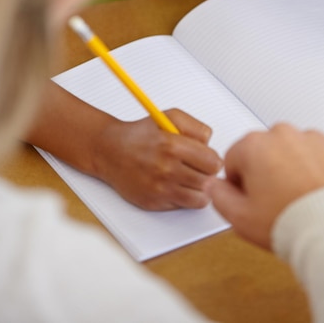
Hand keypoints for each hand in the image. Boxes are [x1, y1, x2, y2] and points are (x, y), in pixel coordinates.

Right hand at [93, 108, 221, 209]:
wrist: (110, 151)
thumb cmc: (140, 134)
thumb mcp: (170, 117)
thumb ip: (196, 127)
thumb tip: (211, 144)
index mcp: (172, 145)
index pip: (213, 163)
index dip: (213, 160)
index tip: (207, 158)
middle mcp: (166, 169)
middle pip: (208, 182)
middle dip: (207, 174)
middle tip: (198, 168)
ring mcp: (160, 188)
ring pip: (200, 198)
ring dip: (199, 188)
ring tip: (190, 177)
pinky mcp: (154, 203)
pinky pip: (183, 206)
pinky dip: (184, 197)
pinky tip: (176, 185)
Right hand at [208, 122, 323, 249]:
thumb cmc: (291, 224)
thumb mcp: (240, 219)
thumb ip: (219, 196)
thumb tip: (214, 186)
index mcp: (254, 145)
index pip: (235, 158)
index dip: (240, 183)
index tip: (251, 198)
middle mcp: (283, 134)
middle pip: (266, 150)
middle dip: (268, 170)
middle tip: (277, 201)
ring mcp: (314, 139)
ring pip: (297, 150)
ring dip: (297, 167)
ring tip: (302, 198)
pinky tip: (322, 190)